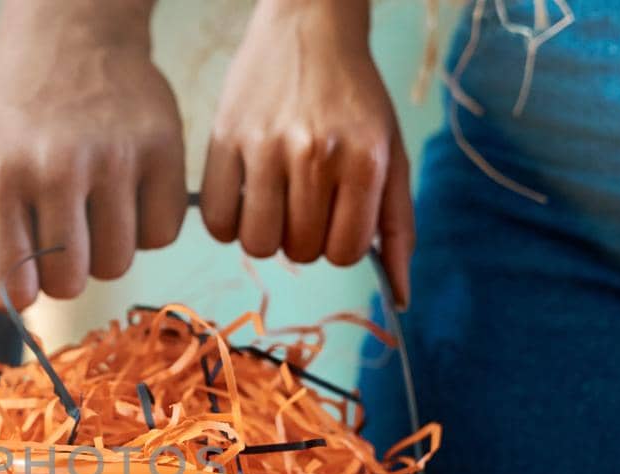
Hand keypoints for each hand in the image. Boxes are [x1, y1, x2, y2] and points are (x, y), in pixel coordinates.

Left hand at [0, 0, 185, 330]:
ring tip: (87, 212)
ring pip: (118, 266)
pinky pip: (162, 236)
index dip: (14, 291)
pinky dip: (144, 230)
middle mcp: (55, 166)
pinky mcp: (163, 148)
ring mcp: (114, 156)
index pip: (9, 287)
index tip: (17, 268)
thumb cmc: (3, 118)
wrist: (68, 37)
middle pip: (69, 285)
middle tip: (54, 233)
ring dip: (102, 254)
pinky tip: (123, 197)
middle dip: (60, 274)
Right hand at [199, 0, 413, 304]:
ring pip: (257, 244)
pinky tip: (244, 198)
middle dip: (302, 239)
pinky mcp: (223, 138)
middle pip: (299, 252)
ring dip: (265, 235)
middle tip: (304, 204)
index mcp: (364, 160)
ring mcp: (265, 147)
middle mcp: (315, 154)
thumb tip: (402, 299)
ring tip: (274, 203)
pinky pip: (217, 221)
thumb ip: (397, 228)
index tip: (334, 220)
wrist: (309, 28)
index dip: (338, 245)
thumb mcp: (390, 155)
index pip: (344, 253)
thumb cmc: (354, 99)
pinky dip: (228, 223)